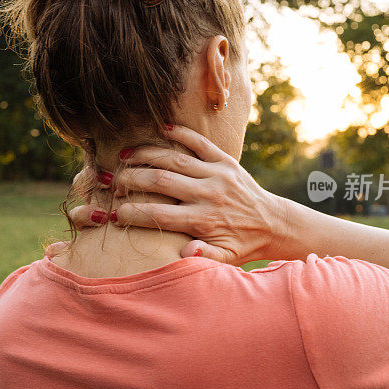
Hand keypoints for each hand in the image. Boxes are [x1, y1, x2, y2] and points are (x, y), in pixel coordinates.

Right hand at [45, 125, 287, 265]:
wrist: (274, 223)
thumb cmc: (243, 244)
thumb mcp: (226, 259)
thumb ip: (205, 257)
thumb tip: (185, 251)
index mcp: (204, 220)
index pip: (159, 215)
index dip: (132, 214)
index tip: (114, 214)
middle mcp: (209, 194)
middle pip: (161, 180)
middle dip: (132, 179)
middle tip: (114, 181)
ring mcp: (218, 174)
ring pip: (175, 158)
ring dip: (147, 154)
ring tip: (125, 155)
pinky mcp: (226, 160)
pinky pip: (200, 142)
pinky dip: (181, 134)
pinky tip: (161, 129)